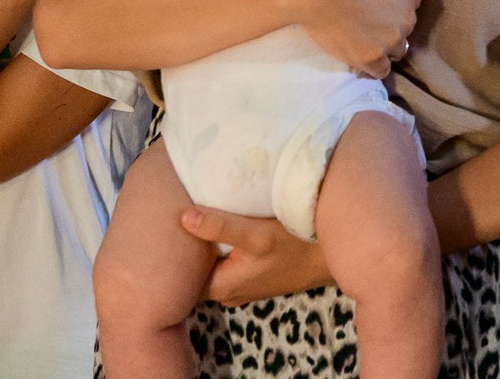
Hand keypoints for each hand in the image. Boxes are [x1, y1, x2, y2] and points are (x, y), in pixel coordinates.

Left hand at [180, 206, 330, 304]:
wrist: (336, 253)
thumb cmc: (297, 245)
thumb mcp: (259, 235)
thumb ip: (221, 227)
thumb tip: (183, 217)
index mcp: (222, 287)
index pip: (180, 276)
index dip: (171, 252)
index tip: (164, 223)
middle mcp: (228, 290)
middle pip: (195, 268)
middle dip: (187, 244)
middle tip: (176, 208)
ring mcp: (242, 282)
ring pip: (211, 261)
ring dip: (206, 240)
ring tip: (194, 209)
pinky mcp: (253, 271)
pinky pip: (226, 258)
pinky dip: (221, 241)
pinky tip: (222, 218)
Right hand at [291, 0, 421, 77]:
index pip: (411, 0)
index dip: (394, 1)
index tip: (377, 1)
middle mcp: (408, 16)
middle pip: (405, 26)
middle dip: (390, 23)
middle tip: (365, 17)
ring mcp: (391, 40)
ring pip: (396, 49)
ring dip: (383, 45)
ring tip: (360, 37)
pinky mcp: (372, 58)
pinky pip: (381, 70)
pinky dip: (371, 64)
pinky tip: (358, 54)